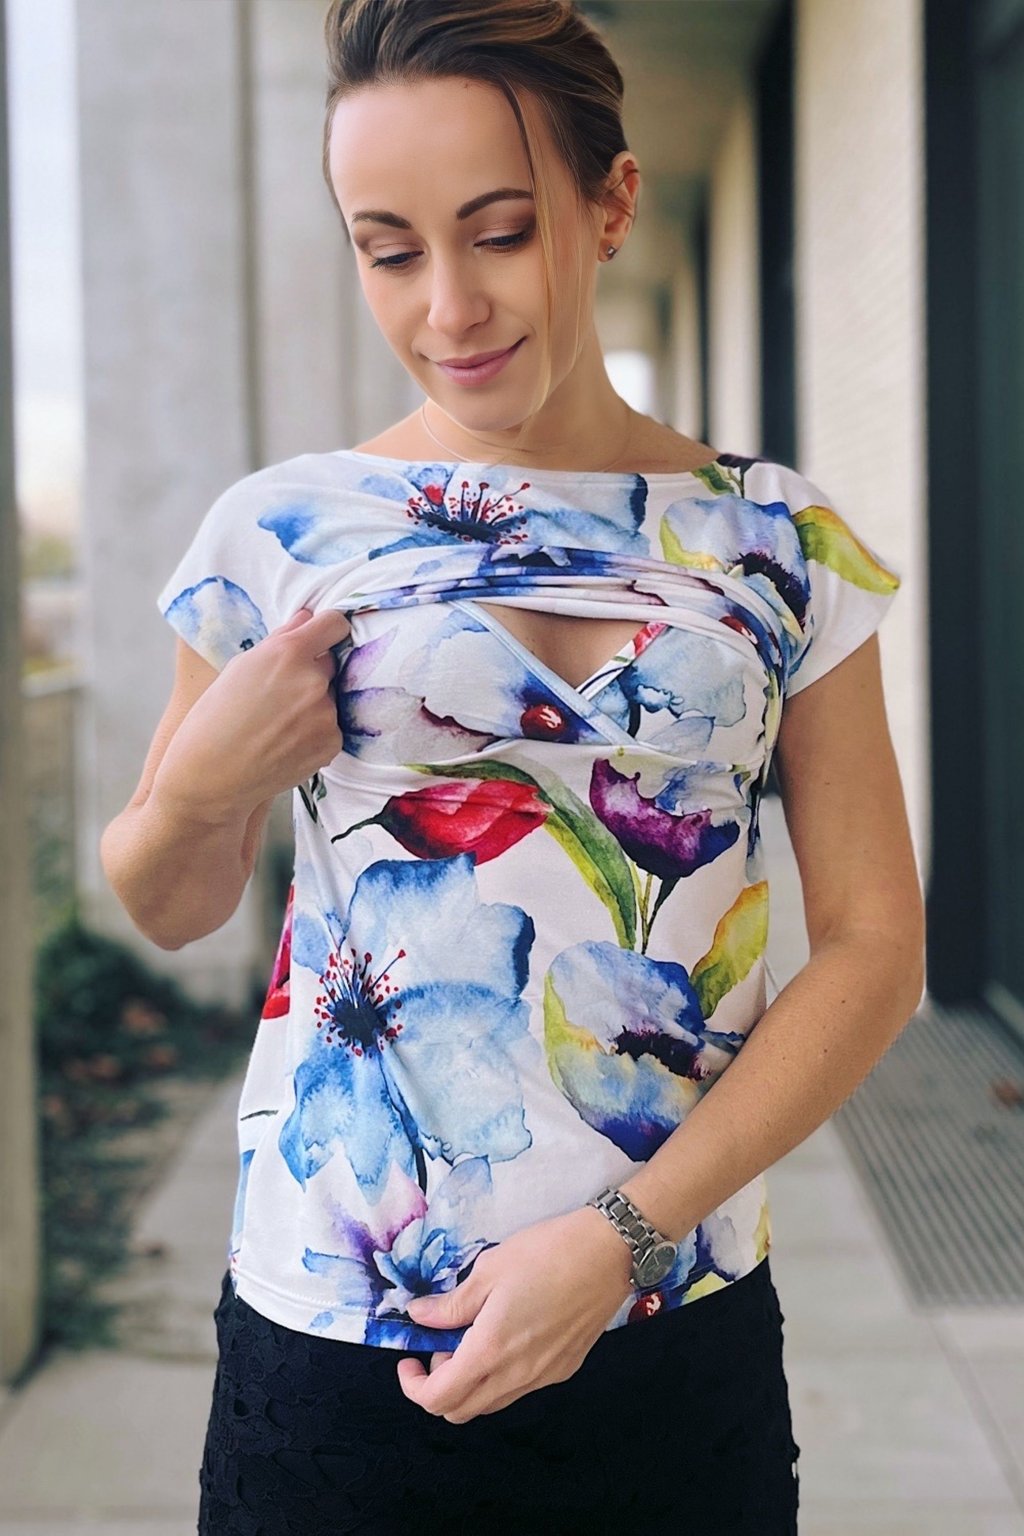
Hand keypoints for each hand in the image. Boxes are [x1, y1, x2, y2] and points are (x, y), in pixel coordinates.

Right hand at [151, 606, 350, 822]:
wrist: (211, 776)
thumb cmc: (215, 718)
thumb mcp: (240, 667)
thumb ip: (280, 640)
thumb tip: (308, 618)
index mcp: (289, 653)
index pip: (334, 624)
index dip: (328, 630)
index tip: (323, 637)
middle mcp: (313, 681)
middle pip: (330, 664)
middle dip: (311, 673)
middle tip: (280, 695)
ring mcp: (326, 715)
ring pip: (329, 698)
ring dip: (312, 706)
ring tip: (277, 724)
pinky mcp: (332, 743)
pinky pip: (331, 727)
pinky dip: (314, 733)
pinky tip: (285, 742)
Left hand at [396, 1206, 634, 1423]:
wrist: (608, 1253)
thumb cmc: (545, 1253)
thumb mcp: (488, 1270)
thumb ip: (451, 1303)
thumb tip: (419, 1317)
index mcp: (490, 1350)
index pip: (438, 1398)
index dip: (414, 1386)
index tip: (410, 1358)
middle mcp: (516, 1375)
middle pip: (461, 1411)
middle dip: (439, 1387)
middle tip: (440, 1347)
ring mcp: (543, 1377)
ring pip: (491, 1403)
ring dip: (469, 1384)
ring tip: (472, 1339)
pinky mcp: (564, 1370)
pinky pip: (519, 1389)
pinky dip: (499, 1377)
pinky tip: (507, 1336)